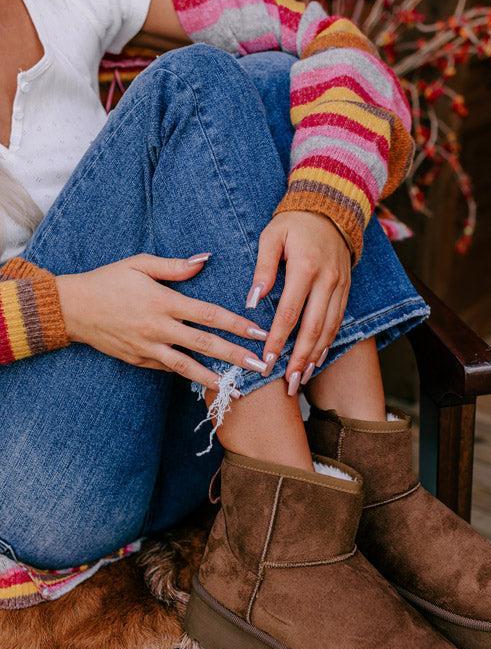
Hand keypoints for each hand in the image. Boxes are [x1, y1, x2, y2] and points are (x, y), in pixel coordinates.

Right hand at [56, 254, 268, 391]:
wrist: (73, 308)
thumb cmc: (108, 281)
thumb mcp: (139, 264)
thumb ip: (175, 266)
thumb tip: (205, 260)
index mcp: (163, 301)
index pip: (209, 315)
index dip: (236, 324)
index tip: (258, 332)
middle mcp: (158, 328)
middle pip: (205, 344)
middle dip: (235, 356)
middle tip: (260, 366)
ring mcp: (148, 348)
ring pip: (187, 367)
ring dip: (215, 378)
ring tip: (237, 388)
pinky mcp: (139, 360)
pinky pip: (168, 369)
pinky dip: (188, 375)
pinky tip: (207, 381)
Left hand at [247, 211, 350, 391]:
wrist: (331, 208)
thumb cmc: (294, 223)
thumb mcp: (272, 236)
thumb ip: (263, 268)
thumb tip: (253, 300)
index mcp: (306, 267)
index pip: (290, 312)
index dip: (278, 339)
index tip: (267, 360)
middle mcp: (328, 280)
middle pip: (314, 327)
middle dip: (300, 358)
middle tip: (288, 382)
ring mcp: (341, 286)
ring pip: (329, 329)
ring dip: (315, 357)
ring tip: (301, 379)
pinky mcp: (346, 290)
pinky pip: (338, 322)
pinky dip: (327, 343)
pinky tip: (317, 360)